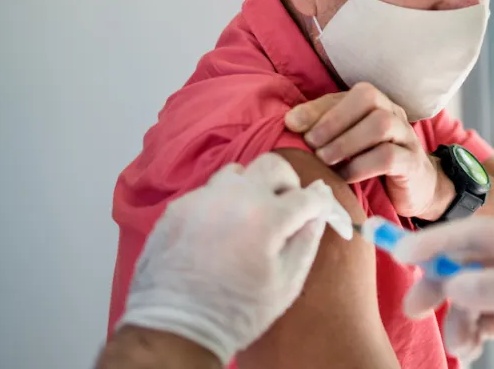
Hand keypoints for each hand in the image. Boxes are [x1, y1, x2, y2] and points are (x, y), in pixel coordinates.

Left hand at [119, 153, 352, 362]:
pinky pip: (208, 193)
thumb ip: (307, 239)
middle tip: (286, 207)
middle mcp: (234, 197)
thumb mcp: (287, 283)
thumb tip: (317, 211)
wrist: (176, 327)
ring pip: (236, 173)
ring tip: (249, 217)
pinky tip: (219, 233)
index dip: (318, 203)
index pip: (306, 195)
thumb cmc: (238, 311)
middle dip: (287, 182)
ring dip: (252, 188)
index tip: (318, 211)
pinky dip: (221, 205)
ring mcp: (201, 199)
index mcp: (266, 217)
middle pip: (272, 165)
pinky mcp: (177, 209)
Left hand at [285, 82, 452, 219]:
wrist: (417, 189)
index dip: (320, 106)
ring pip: (382, 124)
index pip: (350, 93)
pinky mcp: (413, 164)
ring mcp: (407, 137)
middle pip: (369, 98)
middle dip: (334, 120)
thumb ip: (326, 128)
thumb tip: (291, 122)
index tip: (292, 123)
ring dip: (346, 142)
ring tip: (325, 160)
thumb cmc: (374, 163)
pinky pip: (389, 157)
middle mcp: (395, 113)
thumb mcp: (349, 142)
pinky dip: (360, 166)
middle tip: (312, 144)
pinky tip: (344, 177)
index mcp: (378, 104)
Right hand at [395, 218, 493, 368]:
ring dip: (455, 321)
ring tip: (462, 347)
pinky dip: (468, 335)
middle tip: (416, 309)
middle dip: (437, 285)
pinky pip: (477, 321)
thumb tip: (453, 283)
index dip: (437, 240)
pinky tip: (471, 351)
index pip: (474, 232)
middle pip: (462, 264)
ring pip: (466, 297)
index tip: (402, 253)